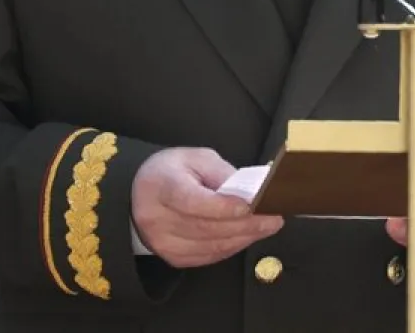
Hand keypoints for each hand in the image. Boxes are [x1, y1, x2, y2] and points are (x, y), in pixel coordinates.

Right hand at [131, 147, 283, 267]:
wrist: (141, 193)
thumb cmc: (173, 171)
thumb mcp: (196, 158)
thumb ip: (222, 173)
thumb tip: (250, 192)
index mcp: (161, 185)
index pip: (192, 201)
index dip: (222, 207)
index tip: (250, 207)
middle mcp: (157, 218)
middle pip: (206, 227)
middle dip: (245, 225)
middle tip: (273, 219)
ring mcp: (162, 242)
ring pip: (210, 245)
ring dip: (243, 238)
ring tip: (267, 227)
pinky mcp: (172, 257)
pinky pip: (208, 256)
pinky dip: (231, 247)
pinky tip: (247, 237)